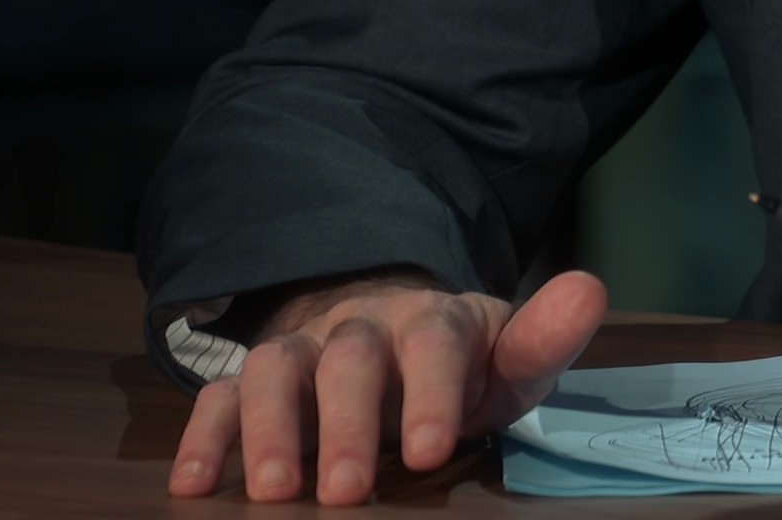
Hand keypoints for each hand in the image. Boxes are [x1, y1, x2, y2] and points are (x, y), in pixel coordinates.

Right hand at [168, 264, 607, 504]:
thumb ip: (543, 338)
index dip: (433, 393)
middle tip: (343, 493)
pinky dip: (203, 435)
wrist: (387, 327)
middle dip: (344, 424)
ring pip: (275, 368)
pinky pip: (221, 394)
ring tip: (270, 491)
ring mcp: (305, 348)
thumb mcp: (506, 357)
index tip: (431, 450)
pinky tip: (192, 485)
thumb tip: (589, 289)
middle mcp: (363, 326)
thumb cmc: (457, 365)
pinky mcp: (256, 377)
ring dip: (267, 427)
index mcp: (434, 320)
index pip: (437, 344)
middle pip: (351, 358)